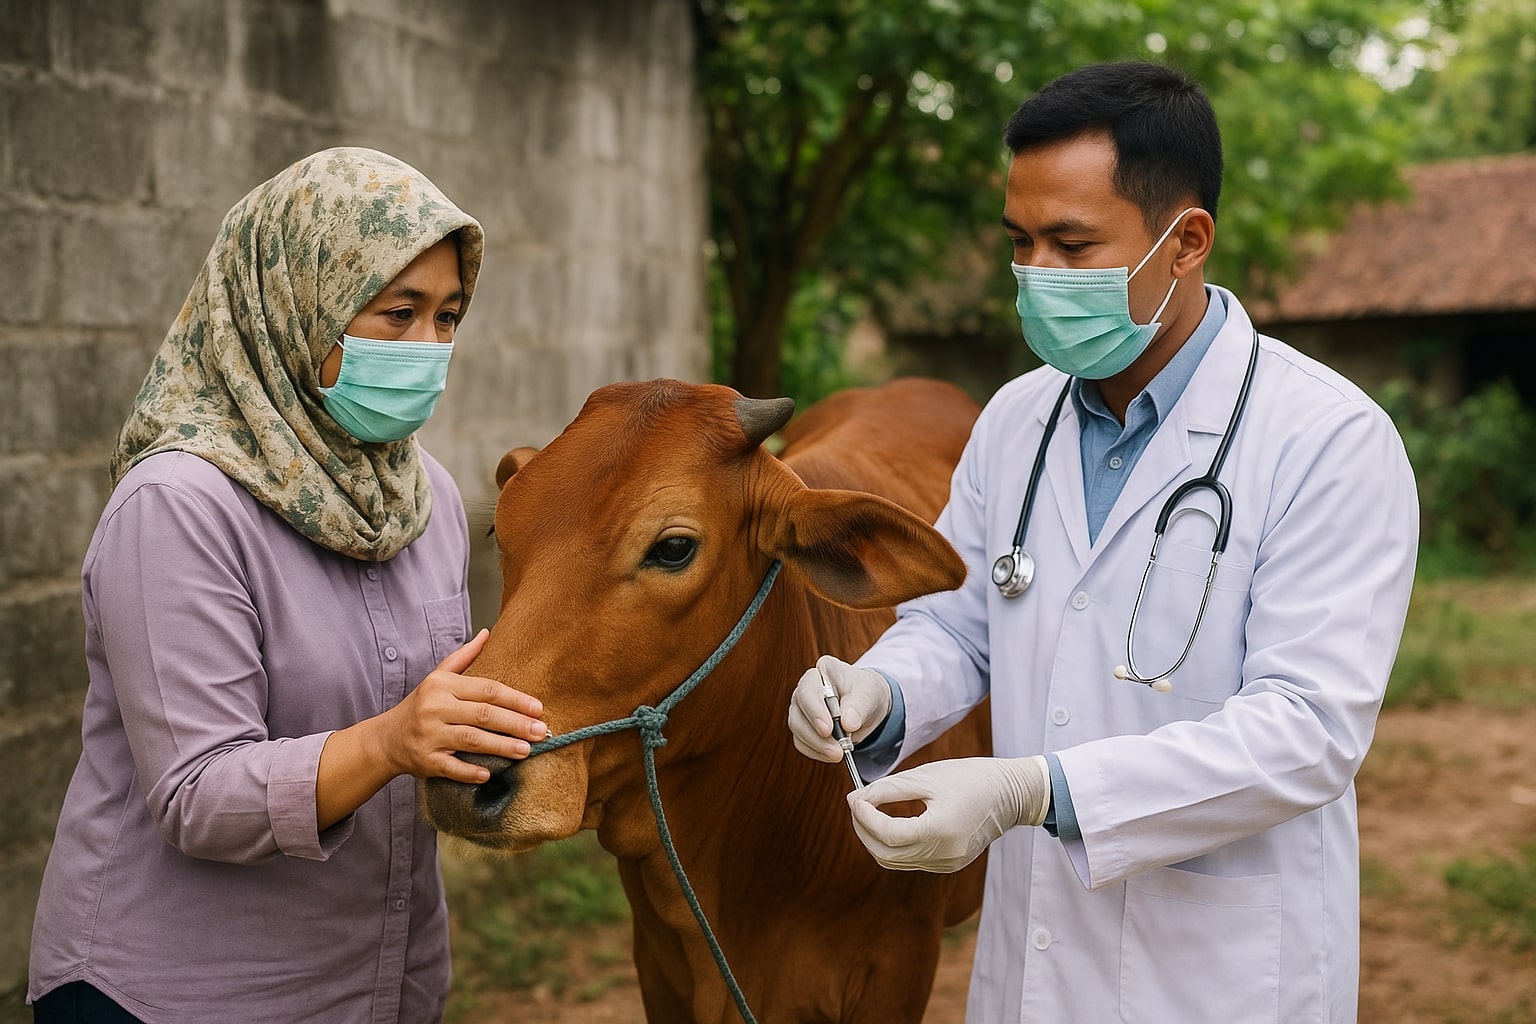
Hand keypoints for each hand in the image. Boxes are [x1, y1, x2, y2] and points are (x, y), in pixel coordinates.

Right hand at [376, 628, 548, 783]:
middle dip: (515, 723)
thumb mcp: (438, 677)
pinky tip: (489, 773)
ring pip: (471, 740)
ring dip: (501, 746)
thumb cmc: (421, 705)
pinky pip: (451, 767)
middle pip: (483, 714)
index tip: (538, 708)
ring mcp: (429, 735)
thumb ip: (464, 656)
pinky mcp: (425, 761)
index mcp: (443, 686)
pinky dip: (470, 772)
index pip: (486, 689)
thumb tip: (487, 632)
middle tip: (541, 731)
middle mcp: (435, 708)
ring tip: (526, 750)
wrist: (385, 739)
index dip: (515, 699)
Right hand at [787, 655, 891, 761]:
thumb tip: (848, 724)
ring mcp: (801, 707)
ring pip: (797, 728)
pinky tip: (831, 755)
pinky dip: (816, 752)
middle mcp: (806, 687)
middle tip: (836, 750)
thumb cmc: (865, 693)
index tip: (828, 729)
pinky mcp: (801, 726)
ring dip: (817, 745)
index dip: (816, 710)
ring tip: (838, 754)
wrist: (865, 706)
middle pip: (799, 710)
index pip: (810, 688)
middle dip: (815, 733)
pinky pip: (802, 742)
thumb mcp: (869, 694)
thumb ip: (859, 706)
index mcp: (823, 671)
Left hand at [848, 755, 1049, 872]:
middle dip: (864, 830)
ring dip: (876, 839)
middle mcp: (944, 854)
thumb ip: (887, 789)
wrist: (1010, 794)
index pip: (889, 834)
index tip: (854, 799)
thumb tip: (854, 800)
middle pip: (886, 854)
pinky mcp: (948, 864)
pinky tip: (891, 823)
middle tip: (856, 805)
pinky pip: (911, 861)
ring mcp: (947, 863)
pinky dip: (894, 844)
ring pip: (895, 861)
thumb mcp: (926, 777)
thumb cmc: (970, 777)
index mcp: (941, 830)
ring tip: (869, 812)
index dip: (864, 818)